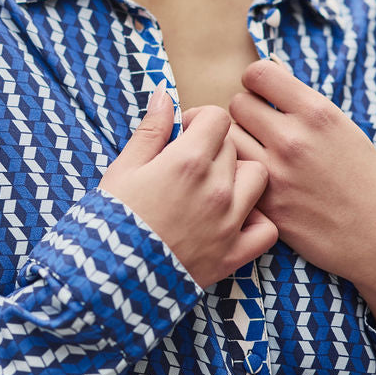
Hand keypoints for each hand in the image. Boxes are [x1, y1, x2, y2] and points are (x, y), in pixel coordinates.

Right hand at [100, 89, 276, 288]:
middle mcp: (216, 189)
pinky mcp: (233, 255)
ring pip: (258, 178)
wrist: (108, 280)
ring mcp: (229, 223)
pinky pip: (267, 229)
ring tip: (214, 187)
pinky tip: (234, 219)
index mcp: (188, 161)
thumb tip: (164, 94)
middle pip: (234, 146)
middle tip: (188, 163)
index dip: (200, 119)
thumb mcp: (123, 168)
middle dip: (213, 147)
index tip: (184, 132)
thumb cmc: (110, 220)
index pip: (218, 118)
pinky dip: (256, 221)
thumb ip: (151, 129)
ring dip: (240, 176)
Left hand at [228, 60, 375, 339]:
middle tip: (259, 128)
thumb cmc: (367, 180)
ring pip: (227, 139)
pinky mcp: (267, 205)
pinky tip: (255, 180)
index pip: (258, 74)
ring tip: (255, 153)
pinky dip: (239, 174)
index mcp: (317, 113)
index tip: (262, 95)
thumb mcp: (345, 129)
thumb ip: (305, 105)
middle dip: (245, 114)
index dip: (256, 82)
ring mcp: (276, 173)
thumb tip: (272, 73)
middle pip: (237, 104)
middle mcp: (293, 139)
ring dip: (237, 143)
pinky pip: (234, 174)